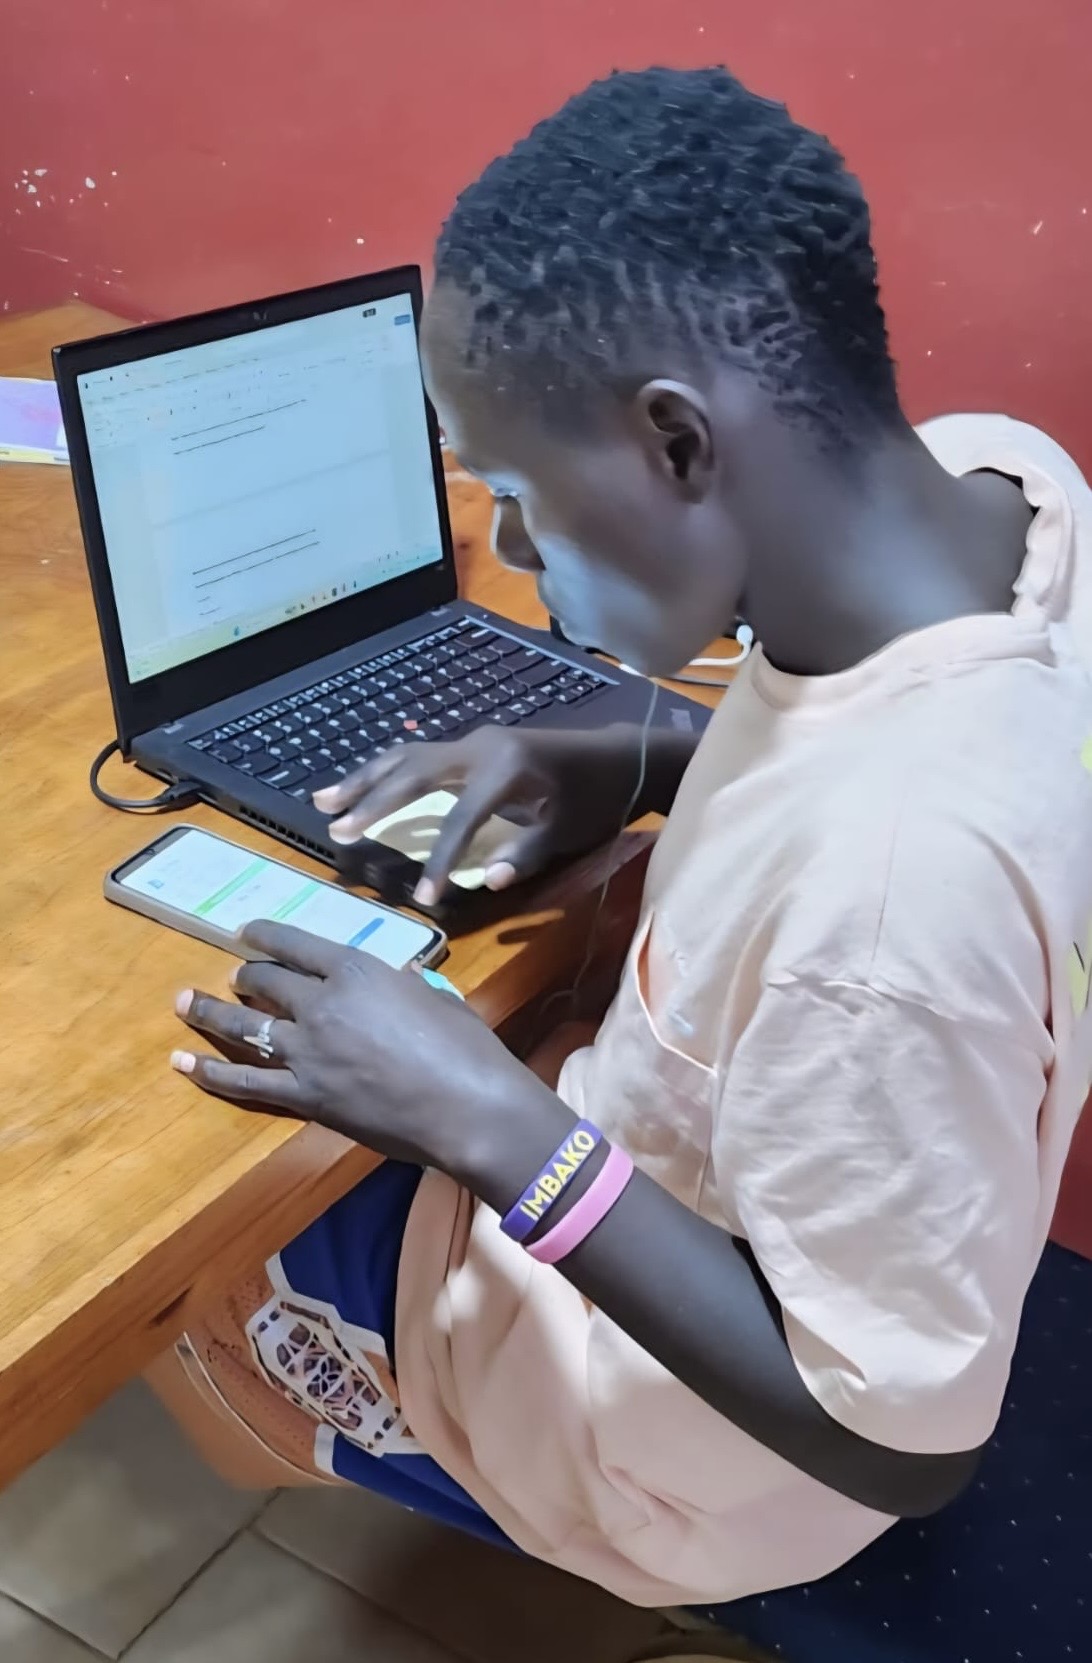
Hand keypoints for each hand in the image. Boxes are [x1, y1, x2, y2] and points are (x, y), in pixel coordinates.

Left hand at [170, 920, 569, 1194]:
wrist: (465, 1107)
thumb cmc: (464, 1046)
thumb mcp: (434, 996)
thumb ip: (402, 987)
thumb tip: (395, 986)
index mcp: (356, 970)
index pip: (296, 943)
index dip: (265, 935)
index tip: (246, 932)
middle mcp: (321, 1004)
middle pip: (266, 981)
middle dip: (245, 975)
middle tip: (234, 976)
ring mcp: (306, 1052)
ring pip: (244, 1026)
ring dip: (209, 1011)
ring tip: (185, 1001)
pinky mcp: (304, 1096)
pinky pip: (246, 1081)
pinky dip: (210, 1072)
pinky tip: (183, 1063)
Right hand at [313, 723, 662, 905]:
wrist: (618, 757)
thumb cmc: (597, 799)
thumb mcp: (569, 832)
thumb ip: (527, 854)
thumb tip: (485, 880)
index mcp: (507, 770)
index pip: (459, 819)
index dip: (438, 860)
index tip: (420, 896)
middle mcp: (480, 748)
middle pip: (415, 774)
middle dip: (374, 803)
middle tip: (336, 830)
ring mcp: (473, 742)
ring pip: (406, 758)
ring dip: (365, 780)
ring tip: (324, 802)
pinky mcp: (470, 747)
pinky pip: (417, 756)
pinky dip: (384, 770)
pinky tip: (358, 785)